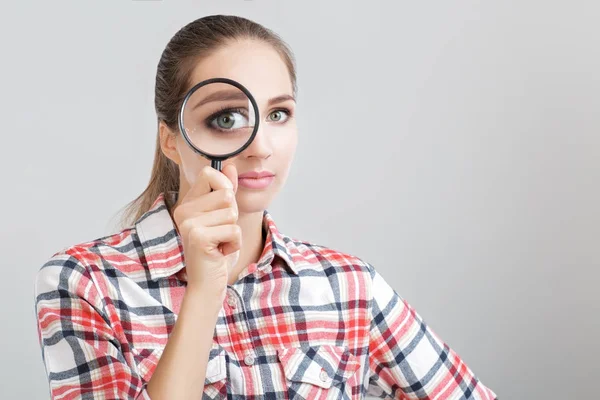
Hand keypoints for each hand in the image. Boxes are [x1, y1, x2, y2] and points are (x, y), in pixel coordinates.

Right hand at [171, 164, 240, 300]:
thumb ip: (226, 191)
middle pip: (227, 194)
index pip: (210, 173)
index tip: (223, 208)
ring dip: (233, 230)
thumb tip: (231, 166)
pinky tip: (220, 252)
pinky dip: (234, 243)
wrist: (208, 283)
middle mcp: (183, 211)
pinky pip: (234, 230)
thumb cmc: (217, 251)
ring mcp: (188, 223)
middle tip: (221, 233)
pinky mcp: (198, 237)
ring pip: (232, 213)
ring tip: (220, 243)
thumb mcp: (224, 217)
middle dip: (233, 215)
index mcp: (188, 203)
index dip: (225, 187)